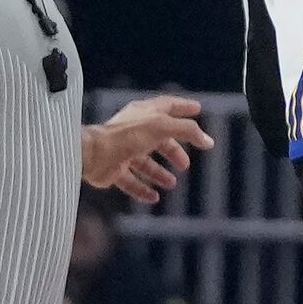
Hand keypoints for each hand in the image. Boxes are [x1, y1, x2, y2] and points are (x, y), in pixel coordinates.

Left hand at [83, 95, 206, 201]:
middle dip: (173, 151)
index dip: (183, 107)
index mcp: (144, 113)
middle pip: (158, 139)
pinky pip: (131, 181)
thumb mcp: (163, 127)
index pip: (168, 106)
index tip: (197, 109)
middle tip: (185, 164)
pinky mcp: (113, 169)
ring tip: (171, 182)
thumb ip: (187, 131)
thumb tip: (208, 140)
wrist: (94, 155)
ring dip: (159, 172)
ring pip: (144, 162)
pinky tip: (153, 197)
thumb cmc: (126, 136)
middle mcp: (133, 130)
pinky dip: (142, 189)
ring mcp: (122, 150)